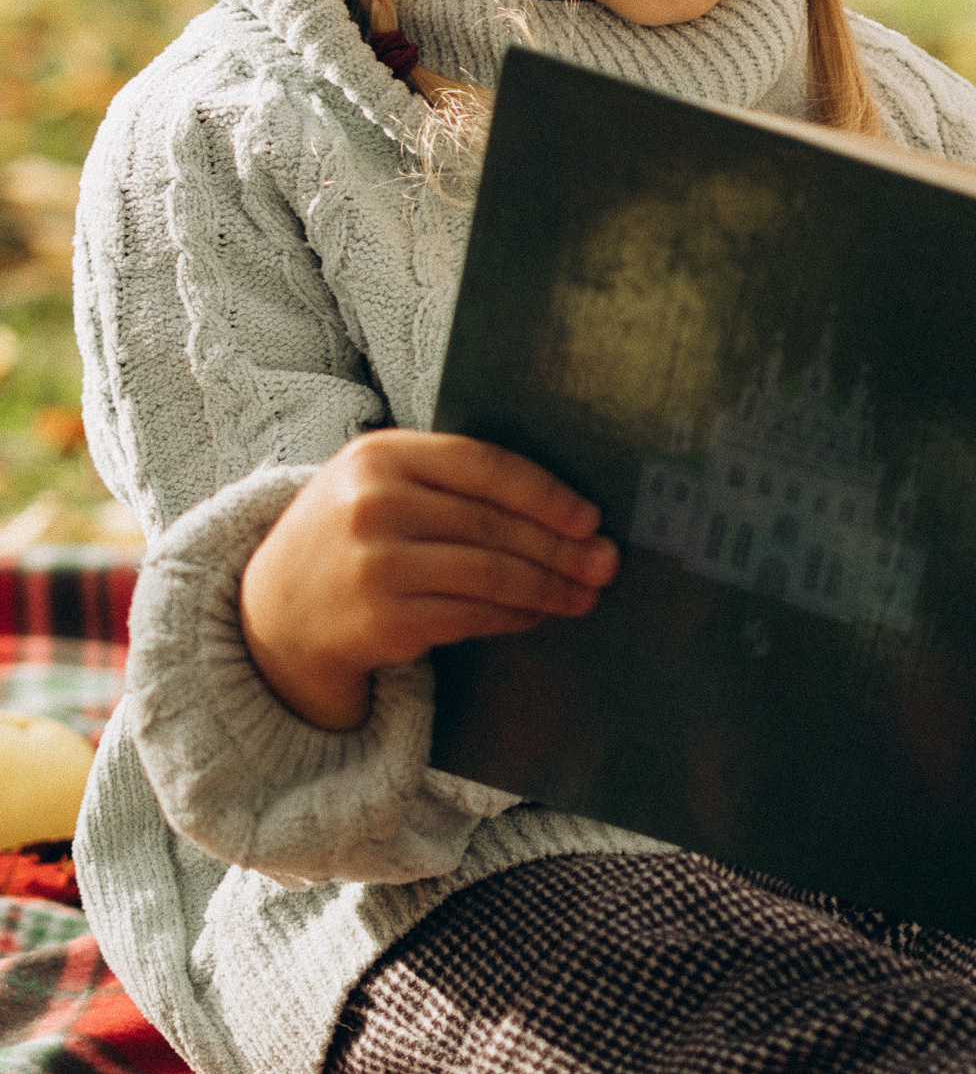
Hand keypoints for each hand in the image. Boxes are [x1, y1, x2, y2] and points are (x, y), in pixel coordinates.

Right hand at [241, 431, 616, 732]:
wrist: (272, 611)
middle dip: (561, 548)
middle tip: (606, 563)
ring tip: (584, 595)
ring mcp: (375, 564)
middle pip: (494, 523)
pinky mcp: (381, 619)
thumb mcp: (380, 483)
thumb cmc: (351, 536)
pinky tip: (535, 615)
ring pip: (489, 573)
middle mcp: (374, 503)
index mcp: (381, 454)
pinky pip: (470, 615)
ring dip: (547, 587)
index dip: (547, 494)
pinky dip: (512, 616)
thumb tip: (564, 506)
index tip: (591, 517)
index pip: (485, 465)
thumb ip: (451, 479)